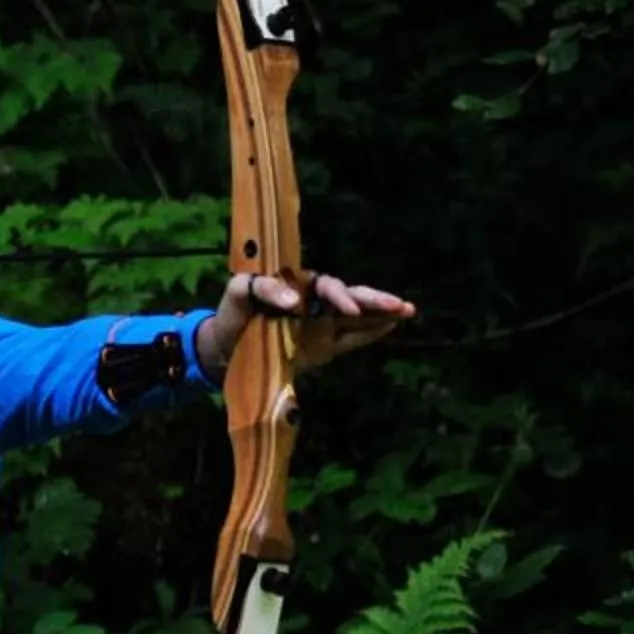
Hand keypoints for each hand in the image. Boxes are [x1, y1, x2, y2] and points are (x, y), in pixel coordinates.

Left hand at [196, 272, 417, 378]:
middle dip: (374, 300)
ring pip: (359, 316)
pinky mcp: (325, 346)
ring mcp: (323, 324)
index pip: (325, 286)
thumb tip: (294, 299)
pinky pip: (353, 338)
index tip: (344, 308)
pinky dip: (372, 332)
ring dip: (382, 313)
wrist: (225, 348)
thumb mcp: (237, 295)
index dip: (337, 295)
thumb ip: (260, 288)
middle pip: (351, 297)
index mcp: (298, 285)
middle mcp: (315, 302)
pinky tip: (393, 325)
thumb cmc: (232, 315)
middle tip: (397, 304)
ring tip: (408, 310)